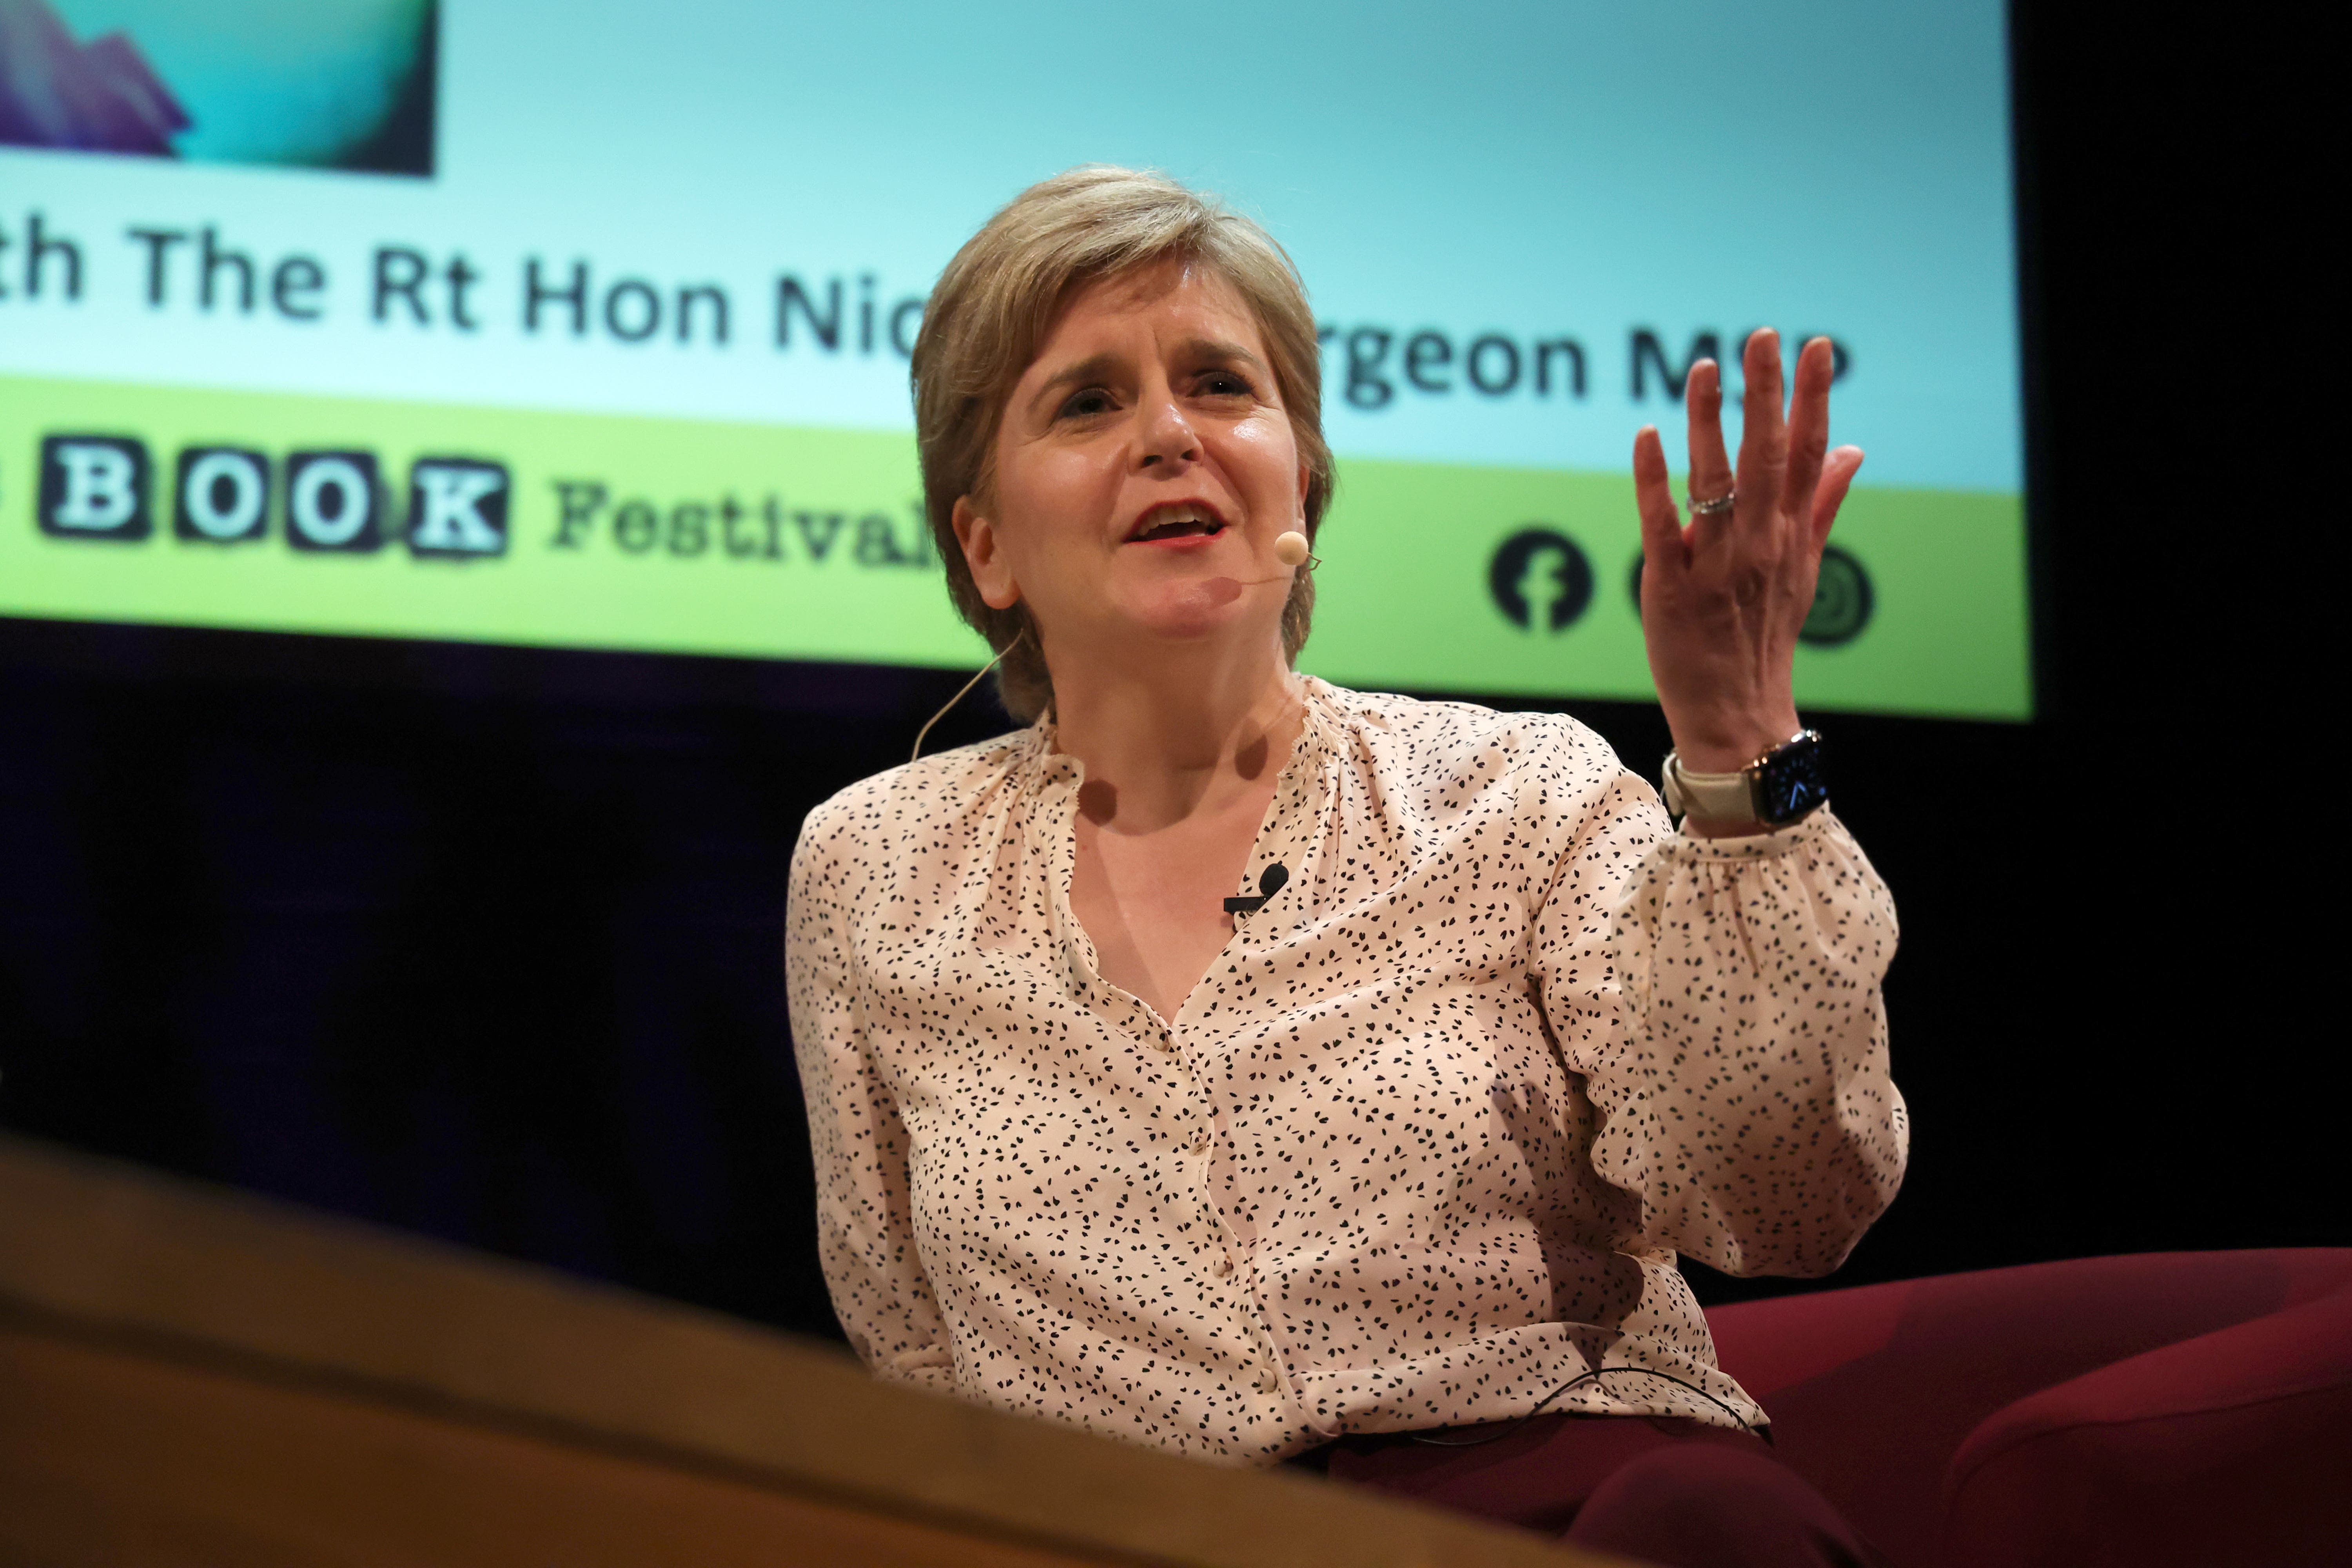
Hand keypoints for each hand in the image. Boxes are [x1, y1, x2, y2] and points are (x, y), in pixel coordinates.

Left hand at [1633, 330, 1862, 774]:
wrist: (1738, 713)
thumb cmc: (1766, 634)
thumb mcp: (1804, 569)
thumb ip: (1823, 505)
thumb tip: (1853, 449)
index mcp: (1790, 536)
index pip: (1808, 455)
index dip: (1813, 399)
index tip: (1817, 347)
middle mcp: (1759, 544)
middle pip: (1766, 457)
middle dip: (1766, 395)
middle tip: (1762, 336)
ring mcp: (1715, 565)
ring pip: (1713, 482)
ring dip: (1708, 423)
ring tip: (1704, 368)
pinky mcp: (1669, 587)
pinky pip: (1660, 527)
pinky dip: (1653, 481)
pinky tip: (1647, 436)